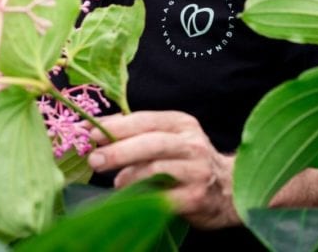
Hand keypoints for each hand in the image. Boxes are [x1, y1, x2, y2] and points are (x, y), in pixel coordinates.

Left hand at [88, 111, 239, 228]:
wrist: (228, 188)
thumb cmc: (186, 159)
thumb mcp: (167, 137)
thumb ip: (135, 132)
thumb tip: (94, 129)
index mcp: (180, 123)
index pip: (144, 120)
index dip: (115, 126)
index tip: (89, 132)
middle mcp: (191, 143)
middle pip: (151, 142)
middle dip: (119, 150)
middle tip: (94, 159)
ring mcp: (196, 170)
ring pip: (157, 168)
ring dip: (130, 174)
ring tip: (115, 181)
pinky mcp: (196, 197)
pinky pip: (164, 197)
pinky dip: (143, 197)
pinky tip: (132, 198)